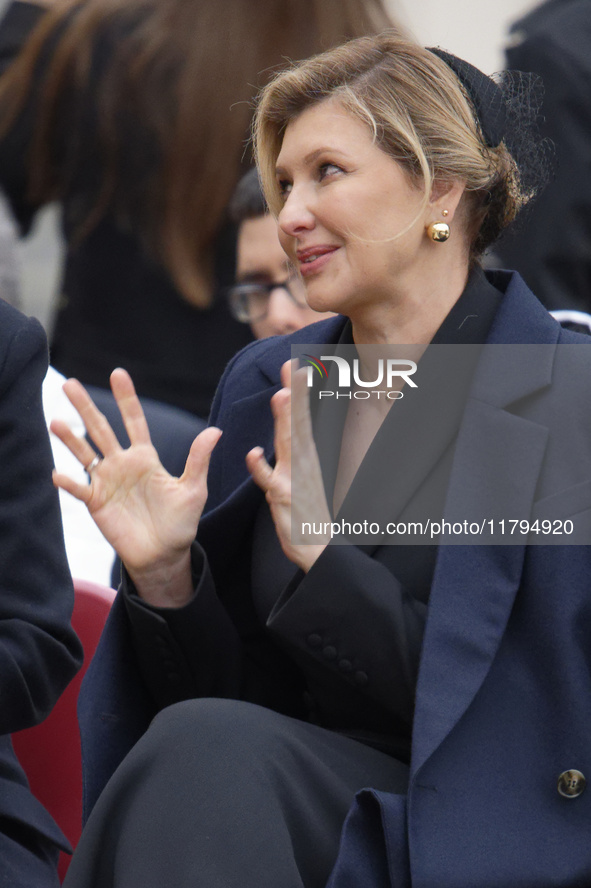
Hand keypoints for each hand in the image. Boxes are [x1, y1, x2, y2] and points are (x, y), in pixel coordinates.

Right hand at [51, 368, 220, 606]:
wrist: (165, 555)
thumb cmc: (180, 522)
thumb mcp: (194, 489)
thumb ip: (199, 460)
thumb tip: (216, 431)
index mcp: (146, 457)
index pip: (134, 421)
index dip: (126, 398)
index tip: (118, 374)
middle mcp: (122, 465)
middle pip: (102, 429)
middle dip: (86, 406)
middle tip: (68, 383)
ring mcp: (107, 483)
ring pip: (85, 454)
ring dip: (70, 438)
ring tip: (56, 421)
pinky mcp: (97, 504)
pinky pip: (80, 489)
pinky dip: (69, 482)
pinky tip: (58, 473)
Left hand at [246, 360, 330, 572]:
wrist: (318, 547)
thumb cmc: (307, 511)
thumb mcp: (303, 474)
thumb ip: (295, 450)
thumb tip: (290, 430)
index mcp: (306, 456)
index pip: (302, 417)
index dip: (299, 391)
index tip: (297, 364)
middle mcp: (303, 462)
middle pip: (297, 422)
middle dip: (294, 393)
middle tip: (292, 366)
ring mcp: (294, 478)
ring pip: (287, 444)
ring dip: (284, 420)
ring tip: (281, 395)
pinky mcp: (283, 498)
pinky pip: (269, 481)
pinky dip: (261, 468)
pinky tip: (253, 453)